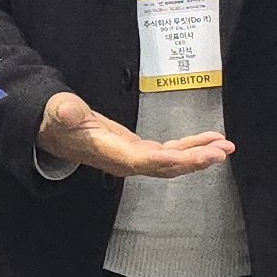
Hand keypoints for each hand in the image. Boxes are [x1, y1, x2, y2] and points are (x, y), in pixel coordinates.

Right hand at [41, 87, 230, 180]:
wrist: (52, 130)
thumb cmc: (55, 120)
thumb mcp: (57, 112)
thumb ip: (65, 112)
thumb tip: (69, 110)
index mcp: (109, 153)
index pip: (145, 161)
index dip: (173, 160)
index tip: (199, 155)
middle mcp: (125, 162)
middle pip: (165, 167)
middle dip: (195, 161)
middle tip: (222, 151)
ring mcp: (133, 158)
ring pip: (171, 162)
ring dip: (198, 155)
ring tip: (224, 146)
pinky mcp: (137, 151)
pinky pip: (168, 153)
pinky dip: (189, 148)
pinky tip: (207, 142)